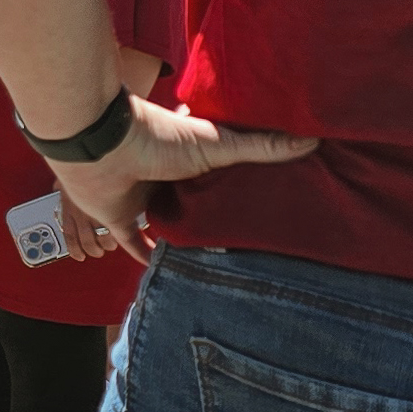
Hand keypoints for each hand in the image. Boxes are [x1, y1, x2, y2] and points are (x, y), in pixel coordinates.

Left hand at [54, 96, 319, 259]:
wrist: (100, 146)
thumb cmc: (158, 138)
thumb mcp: (217, 144)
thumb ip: (260, 146)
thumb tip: (312, 141)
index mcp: (188, 155)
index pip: (217, 169)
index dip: (235, 181)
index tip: (263, 197)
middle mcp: (165, 175)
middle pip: (190, 198)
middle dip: (208, 213)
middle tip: (242, 235)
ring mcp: (141, 196)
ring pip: (163, 220)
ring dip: (178, 234)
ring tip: (211, 258)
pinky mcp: (119, 216)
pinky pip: (134, 243)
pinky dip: (147, 258)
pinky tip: (167, 273)